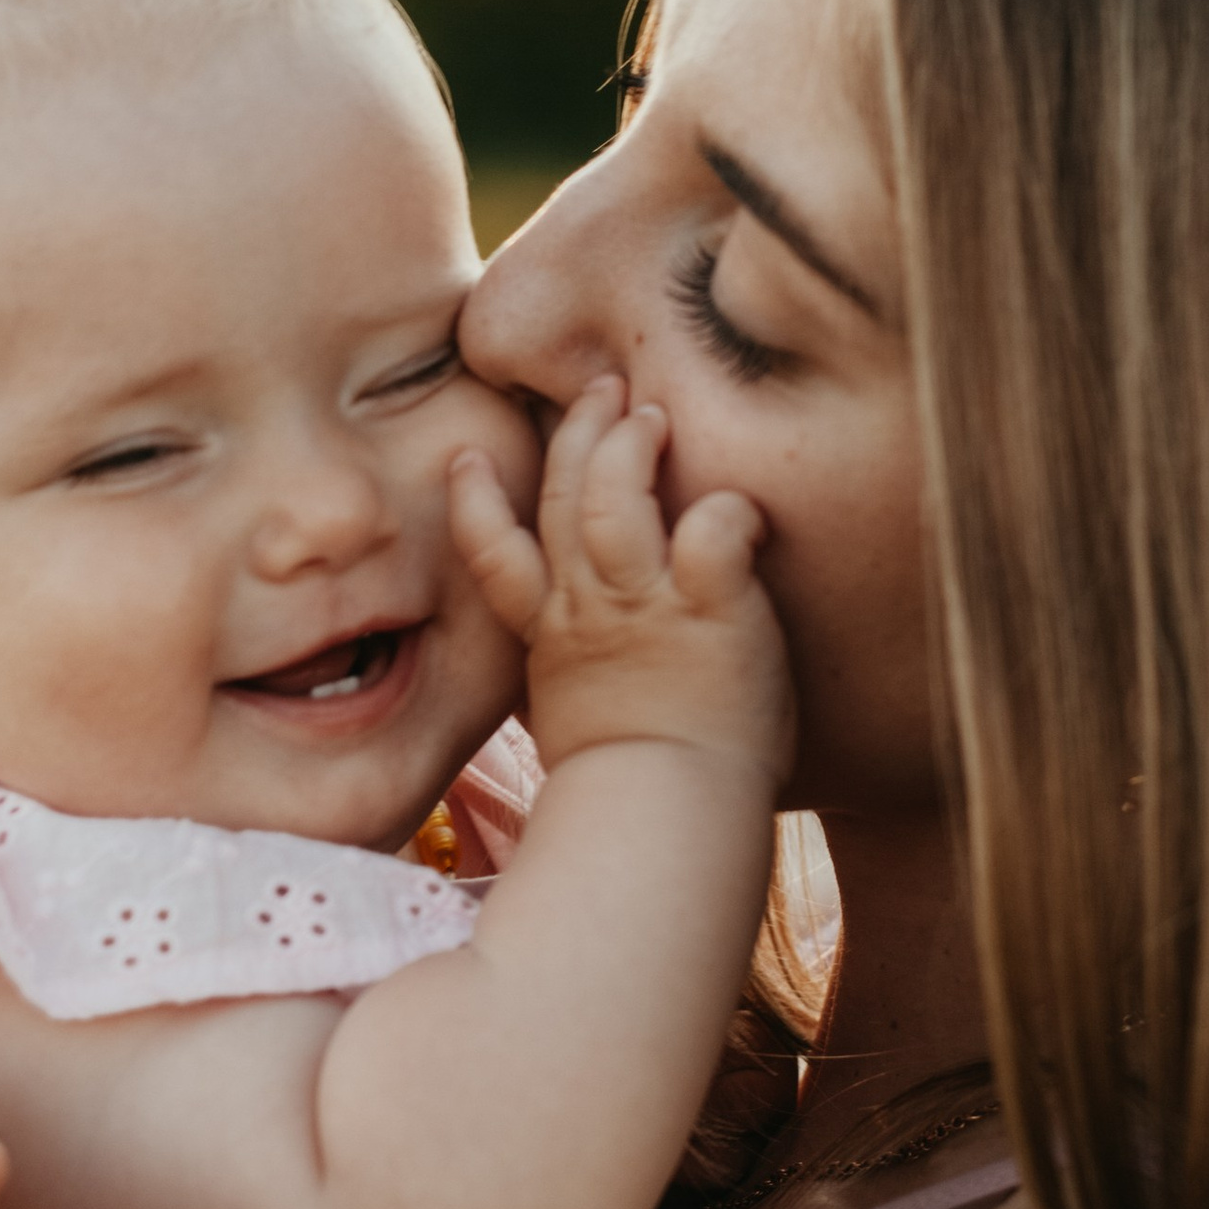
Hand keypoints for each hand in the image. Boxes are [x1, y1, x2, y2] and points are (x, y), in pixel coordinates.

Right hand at [449, 375, 792, 785]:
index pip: (496, 553)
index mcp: (554, 635)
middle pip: (560, 497)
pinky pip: (713, 531)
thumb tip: (577, 687)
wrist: (665, 818)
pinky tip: (742, 504)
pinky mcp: (710, 608)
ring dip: (629, 446)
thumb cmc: (633, 788)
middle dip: (577, 434)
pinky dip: (728, 510)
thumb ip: (575, 681)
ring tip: (650, 413)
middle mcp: (590, 608)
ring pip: (614, 496)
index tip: (467, 456)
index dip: (476, 501)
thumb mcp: (576, 722)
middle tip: (603, 389)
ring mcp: (646, 603)